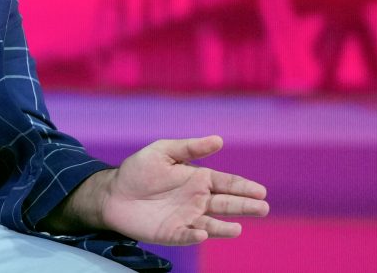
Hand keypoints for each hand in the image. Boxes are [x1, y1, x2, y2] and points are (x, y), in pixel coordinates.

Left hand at [41, 135, 268, 245]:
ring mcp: (187, 218)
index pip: (227, 183)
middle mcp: (197, 200)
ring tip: (238, 228)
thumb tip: (219, 140)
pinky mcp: (173, 233)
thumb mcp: (163, 151)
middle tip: (263, 207)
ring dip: (226, 227)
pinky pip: (187, 235)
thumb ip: (190, 148)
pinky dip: (195, 236)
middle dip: (245, 206)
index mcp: (198, 179)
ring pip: (212, 224)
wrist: (113, 193)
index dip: (243, 187)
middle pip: (227, 204)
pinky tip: (202, 234)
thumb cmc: (138, 171)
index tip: (260, 190)